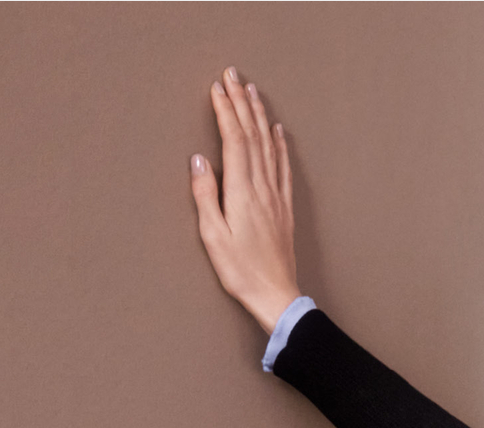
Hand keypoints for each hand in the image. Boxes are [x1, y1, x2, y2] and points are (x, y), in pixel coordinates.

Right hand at [190, 67, 299, 333]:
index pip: (233, 140)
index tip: (217, 88)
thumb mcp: (213, 237)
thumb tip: (198, 159)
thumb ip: (205, 196)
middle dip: (241, 102)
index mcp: (242, 191)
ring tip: (253, 91)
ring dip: (260, 115)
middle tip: (233, 74)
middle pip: (252, 135)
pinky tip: (279, 131)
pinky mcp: (285, 209)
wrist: (276, 297)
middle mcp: (262, 188)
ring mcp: (276, 197)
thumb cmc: (241, 272)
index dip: (225, 111)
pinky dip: (281, 145)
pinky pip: (284, 168)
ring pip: (269, 146)